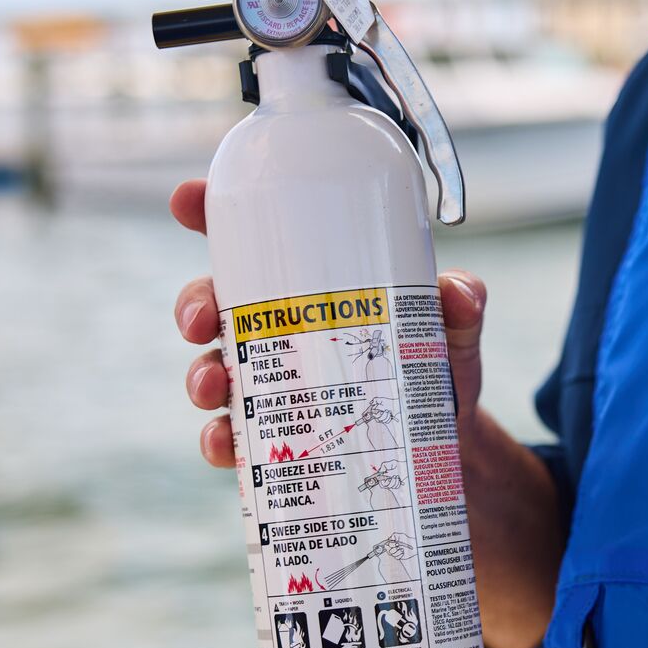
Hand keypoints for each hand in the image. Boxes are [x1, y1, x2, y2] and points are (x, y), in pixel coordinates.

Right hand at [169, 178, 488, 468]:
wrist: (448, 447)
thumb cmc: (436, 367)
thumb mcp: (453, 330)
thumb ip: (461, 305)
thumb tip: (458, 293)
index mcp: (307, 283)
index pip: (249, 238)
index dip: (208, 212)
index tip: (187, 199)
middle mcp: (276, 328)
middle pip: (213, 304)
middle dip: (194, 306)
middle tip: (202, 321)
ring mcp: (270, 383)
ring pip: (212, 370)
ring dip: (199, 376)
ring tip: (212, 387)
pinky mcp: (276, 436)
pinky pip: (231, 437)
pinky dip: (218, 441)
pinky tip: (223, 446)